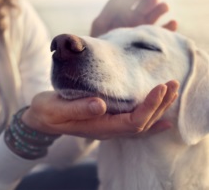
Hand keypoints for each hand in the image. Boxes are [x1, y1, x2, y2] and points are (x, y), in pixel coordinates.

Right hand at [22, 80, 178, 139]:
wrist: (42, 118)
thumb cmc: (47, 112)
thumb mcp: (56, 109)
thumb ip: (77, 109)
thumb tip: (100, 104)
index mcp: (98, 127)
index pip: (132, 122)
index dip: (149, 107)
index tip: (160, 88)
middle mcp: (107, 129)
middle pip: (142, 123)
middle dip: (160, 105)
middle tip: (172, 85)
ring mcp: (108, 125)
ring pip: (141, 122)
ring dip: (158, 108)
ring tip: (171, 93)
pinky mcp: (107, 118)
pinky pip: (134, 122)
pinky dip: (150, 118)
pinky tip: (162, 116)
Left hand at [90, 0, 176, 37]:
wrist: (106, 62)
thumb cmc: (100, 42)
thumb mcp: (101, 24)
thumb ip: (111, 7)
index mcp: (125, 10)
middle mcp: (137, 16)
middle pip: (149, 0)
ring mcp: (146, 27)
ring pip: (159, 12)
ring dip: (162, 7)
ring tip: (162, 8)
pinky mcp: (152, 40)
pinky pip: (165, 32)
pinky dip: (170, 27)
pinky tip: (171, 23)